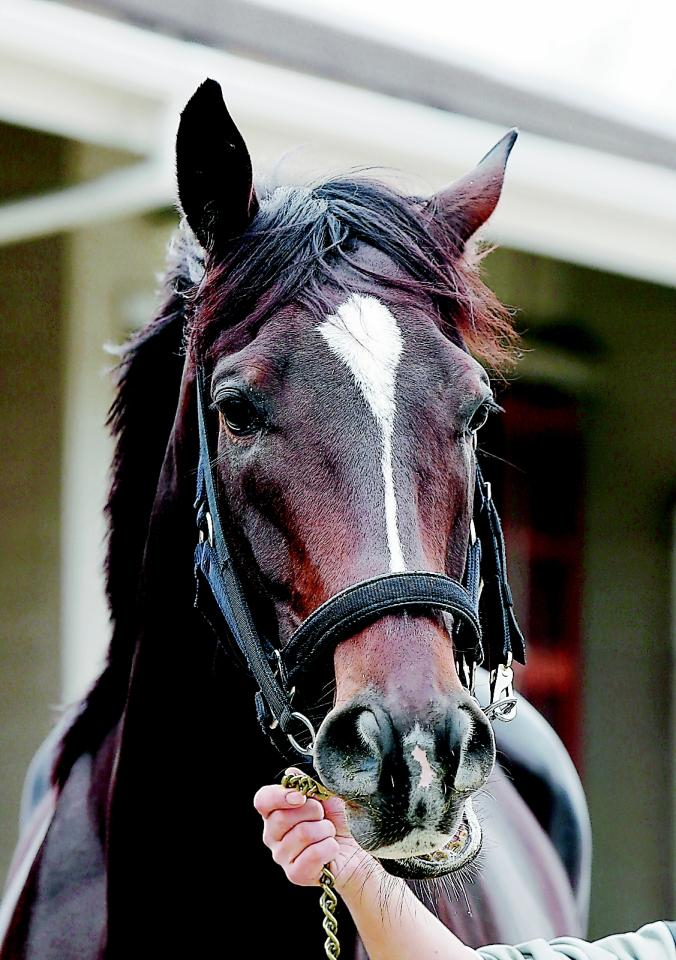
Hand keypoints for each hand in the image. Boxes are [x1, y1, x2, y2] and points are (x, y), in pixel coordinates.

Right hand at [253, 768, 374, 893]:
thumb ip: (307, 784)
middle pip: (282, 817)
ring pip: (302, 834)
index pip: (262, 800)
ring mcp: (282, 856)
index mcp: (276, 812)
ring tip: (329, 833)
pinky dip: (330, 847)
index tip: (301, 796)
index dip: (279, 796)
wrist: (356, 848)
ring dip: (325, 830)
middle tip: (323, 816)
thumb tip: (291, 773)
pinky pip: (313, 854)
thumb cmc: (338, 820)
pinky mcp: (295, 874)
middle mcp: (273, 835)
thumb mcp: (326, 795)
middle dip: (312, 812)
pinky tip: (332, 849)